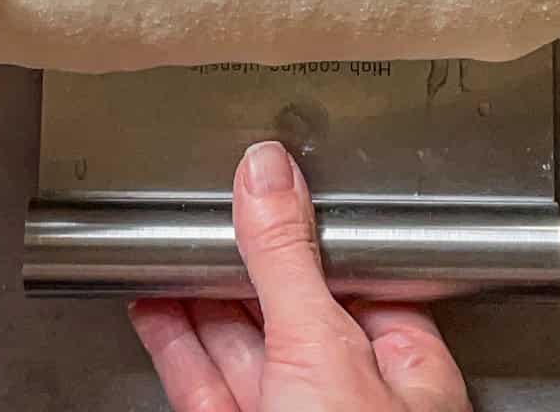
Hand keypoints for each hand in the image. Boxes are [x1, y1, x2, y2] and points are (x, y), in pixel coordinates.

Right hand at [130, 140, 471, 411]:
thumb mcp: (323, 347)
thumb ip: (288, 259)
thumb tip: (268, 171)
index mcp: (406, 370)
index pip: (352, 271)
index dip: (307, 225)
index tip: (266, 182)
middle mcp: (351, 397)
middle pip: (290, 305)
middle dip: (246, 255)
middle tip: (207, 200)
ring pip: (241, 343)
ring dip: (201, 291)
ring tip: (171, 239)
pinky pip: (202, 382)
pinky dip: (173, 340)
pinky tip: (153, 305)